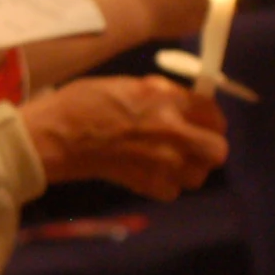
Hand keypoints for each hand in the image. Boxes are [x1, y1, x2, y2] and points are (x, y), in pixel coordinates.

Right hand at [21, 76, 226, 198]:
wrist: (56, 137)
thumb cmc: (82, 103)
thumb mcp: (126, 84)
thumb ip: (160, 95)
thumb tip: (182, 102)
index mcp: (166, 100)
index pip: (213, 113)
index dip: (207, 117)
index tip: (199, 119)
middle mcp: (173, 133)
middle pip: (217, 150)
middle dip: (207, 145)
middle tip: (190, 141)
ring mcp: (164, 163)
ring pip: (199, 174)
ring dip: (187, 167)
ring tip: (164, 158)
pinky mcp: (151, 186)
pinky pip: (173, 189)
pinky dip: (164, 182)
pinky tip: (146, 170)